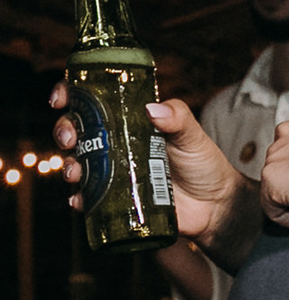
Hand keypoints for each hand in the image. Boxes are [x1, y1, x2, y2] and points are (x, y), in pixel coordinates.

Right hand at [50, 83, 239, 243]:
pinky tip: (80, 200)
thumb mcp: (194, 136)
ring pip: (78, 163)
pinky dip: (80, 199)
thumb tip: (153, 109)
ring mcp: (115, 171)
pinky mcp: (117, 199)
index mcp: (131, 120)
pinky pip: (90, 198)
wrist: (214, 205)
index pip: (94, 100)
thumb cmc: (204, 163)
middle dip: (64, 130)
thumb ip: (178, 118)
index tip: (62, 98)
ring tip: (75, 172)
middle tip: (69, 138)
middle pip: (78, 130)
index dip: (71, 94)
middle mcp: (117, 143)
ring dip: (69, 165)